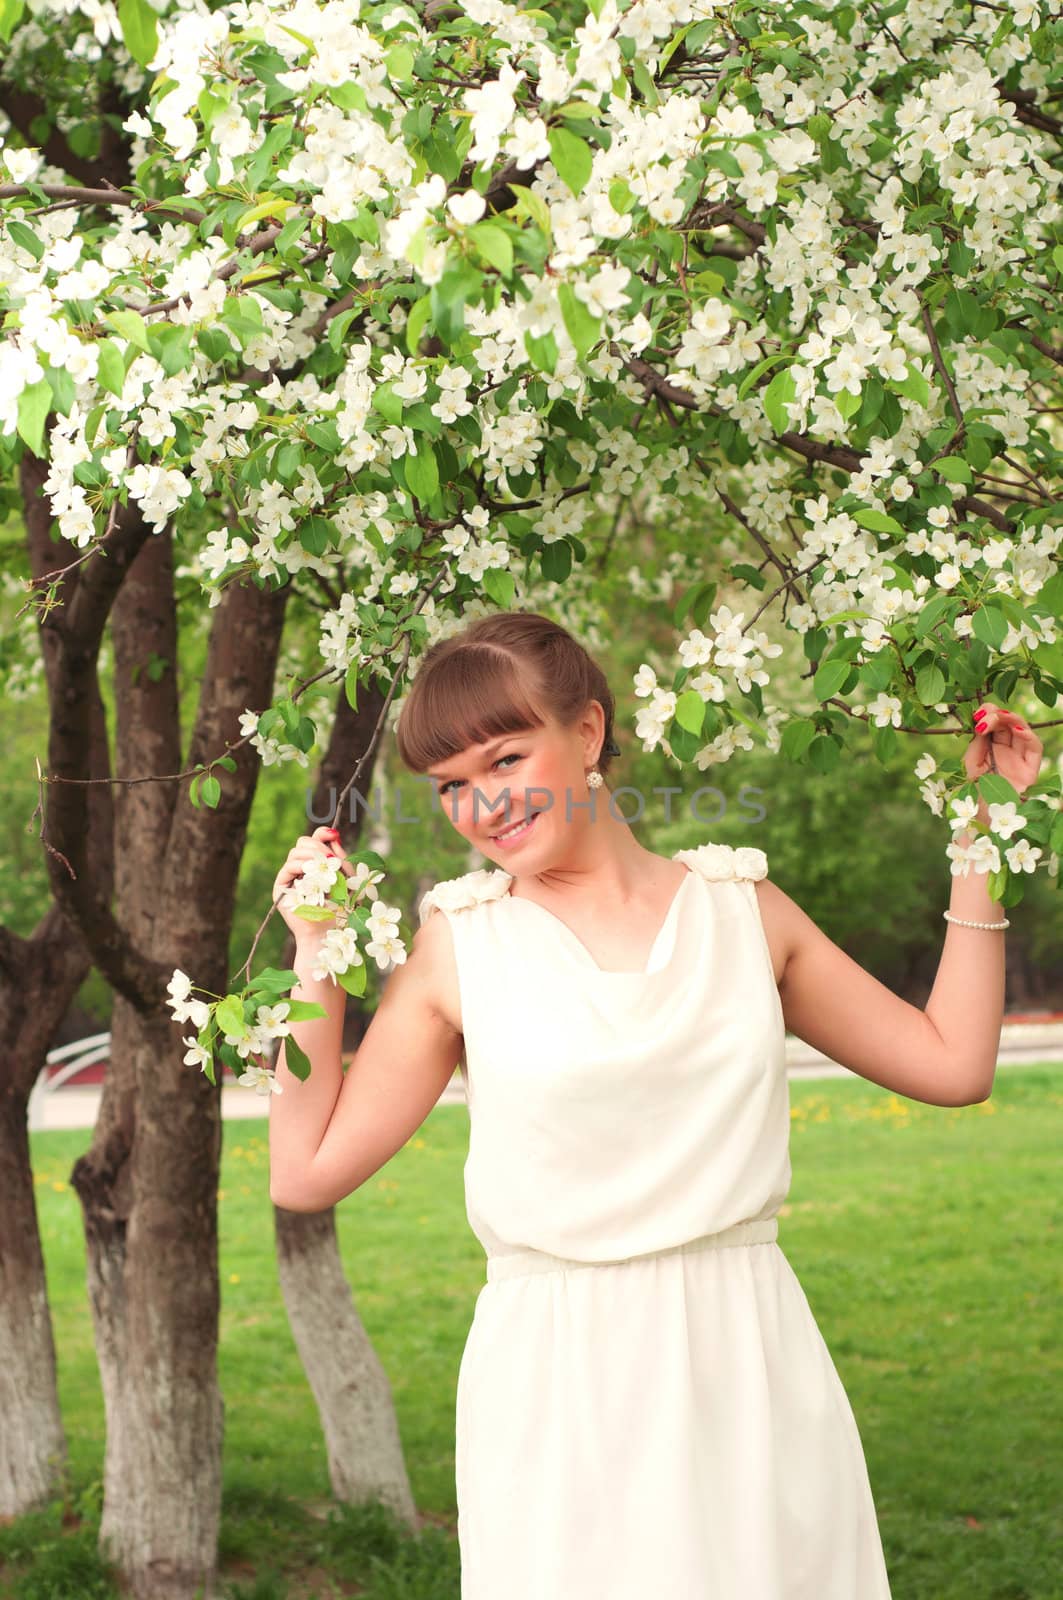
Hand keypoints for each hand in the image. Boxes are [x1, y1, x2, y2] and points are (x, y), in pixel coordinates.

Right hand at [272, 827, 350, 941]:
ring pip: (295, 851)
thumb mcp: (348, 881)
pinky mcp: (282, 888)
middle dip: (319, 845)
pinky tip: (312, 871)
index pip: (316, 840)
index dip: (323, 833)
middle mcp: (303, 868)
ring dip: (312, 854)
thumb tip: (334, 837)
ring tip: (325, 865)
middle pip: (304, 841)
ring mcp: (292, 877)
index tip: (334, 834)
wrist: (329, 933)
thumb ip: (342, 859)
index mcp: (319, 864)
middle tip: (332, 858)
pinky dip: (300, 865)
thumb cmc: (342, 910)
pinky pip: (288, 867)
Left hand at [963, 704, 1044, 827]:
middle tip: (984, 715)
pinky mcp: (1030, 770)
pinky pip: (1033, 748)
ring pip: (1021, 730)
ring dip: (1010, 719)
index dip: (987, 714)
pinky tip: (1015, 729)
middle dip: (996, 714)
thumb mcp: (970, 765)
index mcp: (991, 748)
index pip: (993, 724)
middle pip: (1007, 724)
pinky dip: (1027, 736)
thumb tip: (981, 723)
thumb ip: (977, 745)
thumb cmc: (973, 794)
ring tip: (997, 717)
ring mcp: (1019, 759)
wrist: (982, 820)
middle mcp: (1006, 751)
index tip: (976, 713)